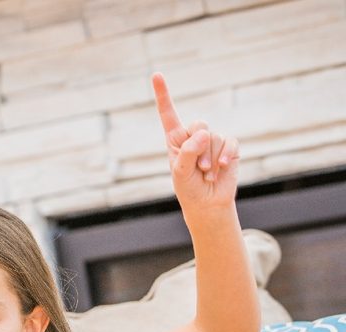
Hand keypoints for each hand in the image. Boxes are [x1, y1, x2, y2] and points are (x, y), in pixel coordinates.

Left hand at [153, 73, 239, 212]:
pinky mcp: (229, 147)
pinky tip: (221, 168)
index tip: (156, 74)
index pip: (168, 113)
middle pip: (200, 125)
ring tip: (206, 173)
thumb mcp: (181, 172)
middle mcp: (194, 136)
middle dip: (200, 148)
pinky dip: (225, 156)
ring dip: (211, 159)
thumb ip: (188, 152)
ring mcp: (212, 140)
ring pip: (215, 137)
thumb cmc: (188, 187)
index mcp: (175, 139)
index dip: (163, 94)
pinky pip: (230, 143)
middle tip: (198, 168)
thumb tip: (204, 133)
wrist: (207, 202)